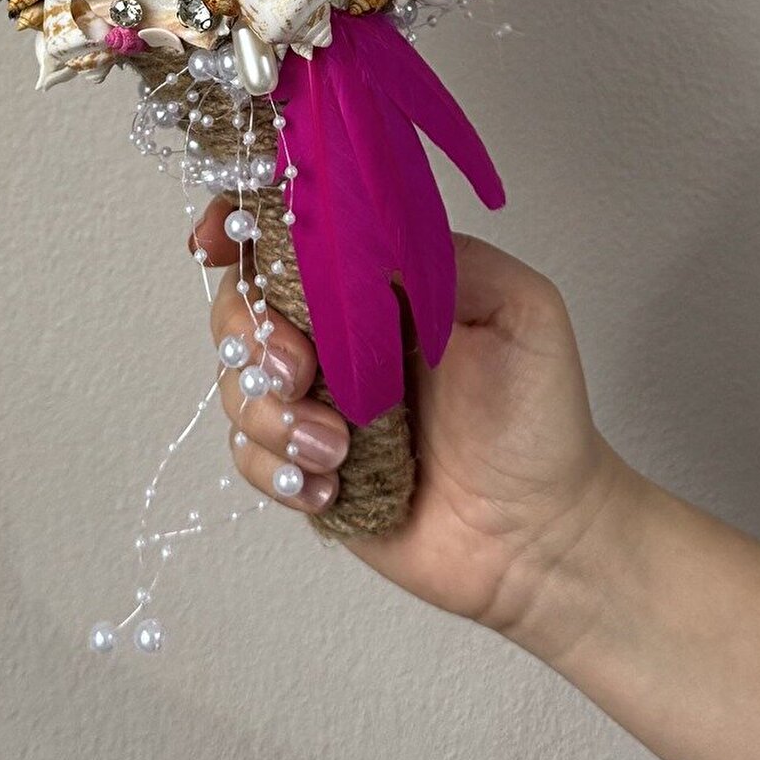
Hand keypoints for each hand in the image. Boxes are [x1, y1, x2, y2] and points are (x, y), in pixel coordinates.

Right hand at [196, 203, 633, 641]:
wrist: (541, 534)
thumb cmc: (539, 418)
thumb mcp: (519, 308)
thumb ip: (445, 257)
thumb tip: (355, 234)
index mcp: (380, 283)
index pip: (292, 235)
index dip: (241, 226)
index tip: (217, 243)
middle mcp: (338, 335)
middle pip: (242, 305)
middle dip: (251, 332)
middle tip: (299, 370)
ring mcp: (318, 402)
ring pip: (236, 383)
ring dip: (271, 414)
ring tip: (337, 449)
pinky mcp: (306, 466)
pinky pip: (249, 456)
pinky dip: (277, 469)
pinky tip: (332, 485)